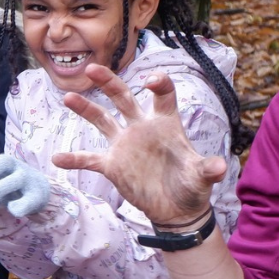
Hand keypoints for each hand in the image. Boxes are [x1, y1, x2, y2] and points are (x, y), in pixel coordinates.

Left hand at [0, 153, 50, 216]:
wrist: (37, 193)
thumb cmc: (7, 187)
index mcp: (0, 163)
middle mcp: (15, 167)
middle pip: (3, 161)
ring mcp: (27, 181)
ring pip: (17, 178)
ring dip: (0, 186)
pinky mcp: (37, 196)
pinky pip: (29, 199)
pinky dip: (20, 205)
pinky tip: (12, 210)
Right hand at [51, 63, 225, 223]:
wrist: (176, 210)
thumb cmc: (191, 186)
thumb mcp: (201, 177)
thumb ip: (207, 169)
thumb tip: (220, 167)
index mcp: (165, 124)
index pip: (163, 95)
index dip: (158, 84)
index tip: (151, 82)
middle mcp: (142, 128)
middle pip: (123, 97)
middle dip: (108, 82)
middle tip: (92, 68)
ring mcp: (124, 145)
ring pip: (102, 119)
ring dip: (85, 108)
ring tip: (68, 97)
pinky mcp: (113, 165)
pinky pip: (90, 159)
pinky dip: (74, 159)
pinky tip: (58, 158)